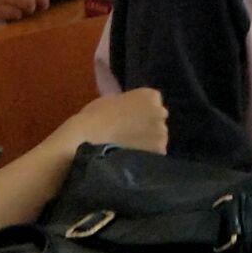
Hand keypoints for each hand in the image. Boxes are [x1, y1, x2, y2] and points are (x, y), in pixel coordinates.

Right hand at [47, 88, 168, 157]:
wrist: (89, 134)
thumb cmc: (96, 114)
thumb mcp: (117, 99)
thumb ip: (132, 103)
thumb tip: (135, 111)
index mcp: (151, 95)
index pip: (154, 104)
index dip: (143, 112)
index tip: (132, 119)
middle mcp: (161, 111)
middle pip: (159, 119)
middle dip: (149, 125)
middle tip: (132, 134)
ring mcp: (162, 131)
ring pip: (159, 136)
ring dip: (149, 140)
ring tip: (131, 147)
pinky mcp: (158, 149)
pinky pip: (156, 152)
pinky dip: (148, 155)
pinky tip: (133, 157)